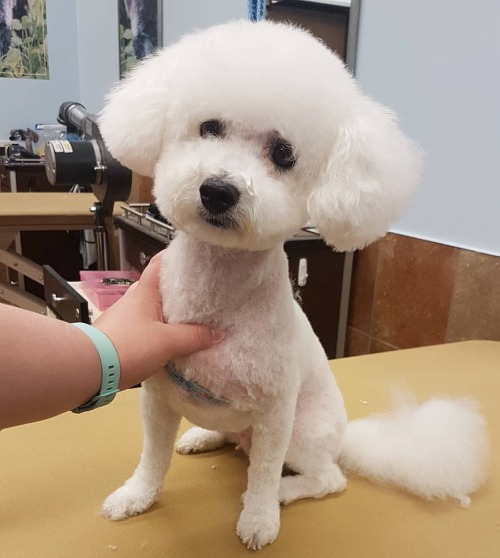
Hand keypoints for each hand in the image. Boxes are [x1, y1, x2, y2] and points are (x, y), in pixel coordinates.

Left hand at [93, 253, 223, 388]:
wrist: (88, 369)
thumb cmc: (128, 346)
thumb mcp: (167, 342)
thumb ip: (194, 337)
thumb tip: (217, 334)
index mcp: (144, 292)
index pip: (159, 263)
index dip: (175, 256)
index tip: (194, 257)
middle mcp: (133, 300)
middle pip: (158, 287)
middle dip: (178, 289)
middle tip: (201, 294)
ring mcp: (124, 318)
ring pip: (152, 309)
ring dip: (168, 313)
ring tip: (191, 320)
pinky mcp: (120, 337)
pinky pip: (145, 327)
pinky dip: (159, 330)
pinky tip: (171, 341)